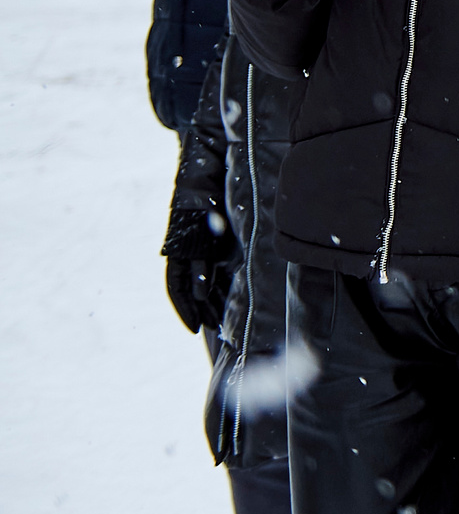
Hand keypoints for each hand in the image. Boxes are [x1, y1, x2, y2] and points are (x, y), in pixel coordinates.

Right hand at [161, 206, 237, 334]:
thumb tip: (199, 294)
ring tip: (221, 317)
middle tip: (214, 327)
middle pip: (190, 290)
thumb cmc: (204, 213)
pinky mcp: (209, 247)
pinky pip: (209, 272)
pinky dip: (217, 285)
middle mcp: (184, 257)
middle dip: (200, 309)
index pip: (176, 290)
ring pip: (200, 282)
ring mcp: (196, 252)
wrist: (207, 185)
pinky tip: (227, 295)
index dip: (184, 310)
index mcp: (177, 256)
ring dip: (209, 300)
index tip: (194, 328)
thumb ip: (200, 267)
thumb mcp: (202, 242)